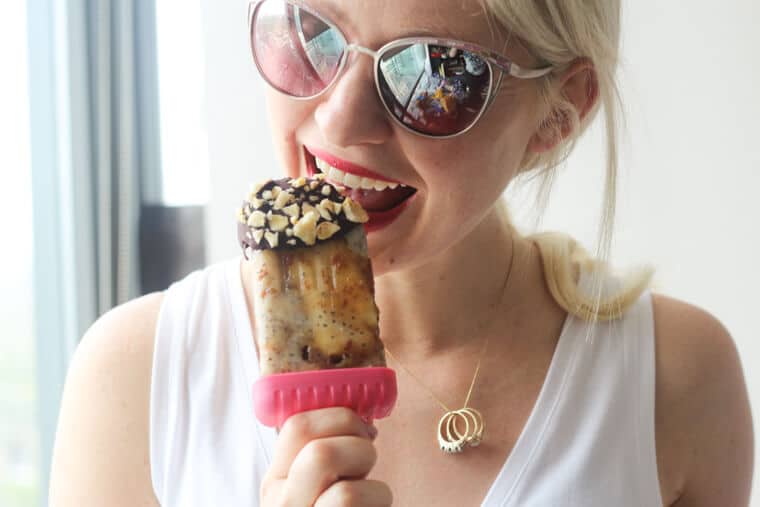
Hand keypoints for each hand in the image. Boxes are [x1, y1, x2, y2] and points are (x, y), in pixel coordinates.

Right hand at [260, 407, 391, 505]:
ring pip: (347, 493)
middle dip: (359, 448)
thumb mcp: (316, 481)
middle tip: (367, 458)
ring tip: (370, 495)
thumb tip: (363, 418)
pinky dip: (380, 504)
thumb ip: (323, 453)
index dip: (338, 415)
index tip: (361, 427)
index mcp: (275, 482)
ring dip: (374, 488)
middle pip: (320, 454)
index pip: (296, 426)